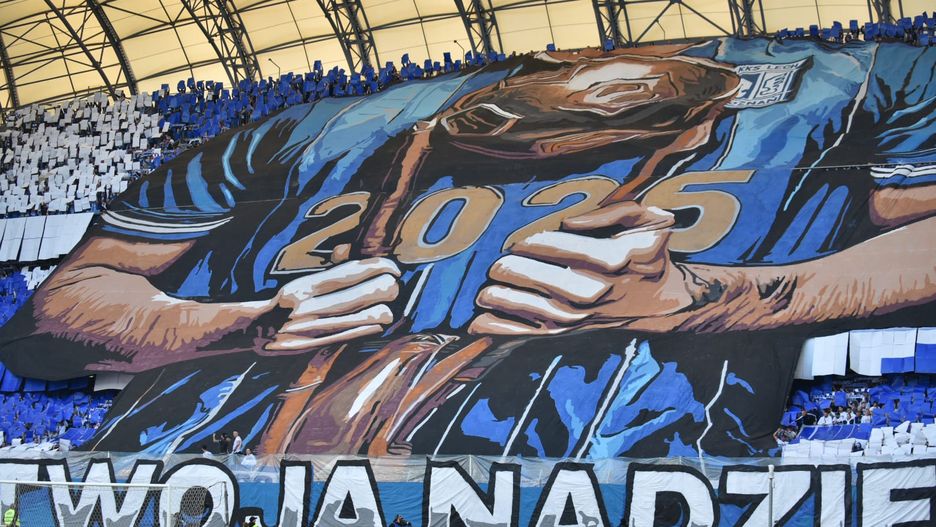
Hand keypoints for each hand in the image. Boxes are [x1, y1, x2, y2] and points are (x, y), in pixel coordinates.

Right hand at [262, 256, 400, 352]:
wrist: (257, 333)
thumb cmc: (286, 303)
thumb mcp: (301, 281)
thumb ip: (329, 268)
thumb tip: (349, 250)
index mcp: (306, 285)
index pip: (356, 270)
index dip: (383, 267)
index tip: (392, 269)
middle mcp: (313, 306)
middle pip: (374, 291)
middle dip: (389, 287)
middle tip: (388, 287)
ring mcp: (320, 329)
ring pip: (376, 315)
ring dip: (386, 308)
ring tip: (383, 305)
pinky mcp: (326, 347)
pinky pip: (365, 333)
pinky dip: (376, 325)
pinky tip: (374, 320)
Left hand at [469, 201, 694, 335]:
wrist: (661, 301)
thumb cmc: (648, 253)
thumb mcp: (647, 220)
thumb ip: (612, 211)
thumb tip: (569, 222)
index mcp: (612, 258)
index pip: (559, 247)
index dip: (533, 243)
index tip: (520, 241)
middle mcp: (595, 289)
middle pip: (540, 278)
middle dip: (512, 270)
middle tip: (497, 265)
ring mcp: (581, 314)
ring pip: (532, 307)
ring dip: (502, 299)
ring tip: (484, 292)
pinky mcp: (572, 331)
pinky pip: (532, 332)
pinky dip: (503, 330)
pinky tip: (479, 324)